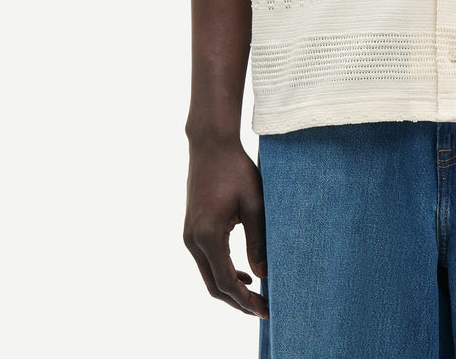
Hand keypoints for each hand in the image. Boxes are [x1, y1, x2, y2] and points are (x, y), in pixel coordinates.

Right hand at [183, 139, 268, 318]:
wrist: (211, 145)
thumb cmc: (236, 169)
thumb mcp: (254, 204)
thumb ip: (258, 241)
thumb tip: (264, 275)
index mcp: (208, 235)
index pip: (226, 282)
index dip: (246, 301)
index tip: (267, 310)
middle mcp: (193, 240)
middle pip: (214, 286)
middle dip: (238, 302)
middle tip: (263, 309)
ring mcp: (189, 236)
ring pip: (209, 275)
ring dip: (230, 288)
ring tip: (257, 295)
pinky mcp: (192, 229)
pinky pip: (206, 261)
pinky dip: (223, 272)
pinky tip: (244, 273)